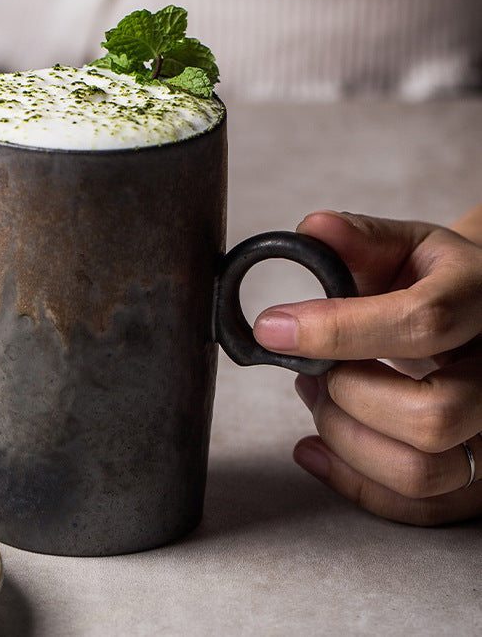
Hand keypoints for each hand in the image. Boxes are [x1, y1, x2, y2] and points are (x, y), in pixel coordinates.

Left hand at [253, 210, 481, 524]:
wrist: (479, 313)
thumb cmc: (437, 280)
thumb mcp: (407, 246)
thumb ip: (360, 238)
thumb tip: (311, 230)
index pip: (422, 321)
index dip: (338, 330)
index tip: (273, 328)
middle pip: (432, 414)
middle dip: (347, 396)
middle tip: (308, 373)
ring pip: (425, 470)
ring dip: (346, 439)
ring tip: (317, 398)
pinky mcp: (480, 473)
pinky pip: (420, 505)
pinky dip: (353, 482)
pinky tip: (315, 448)